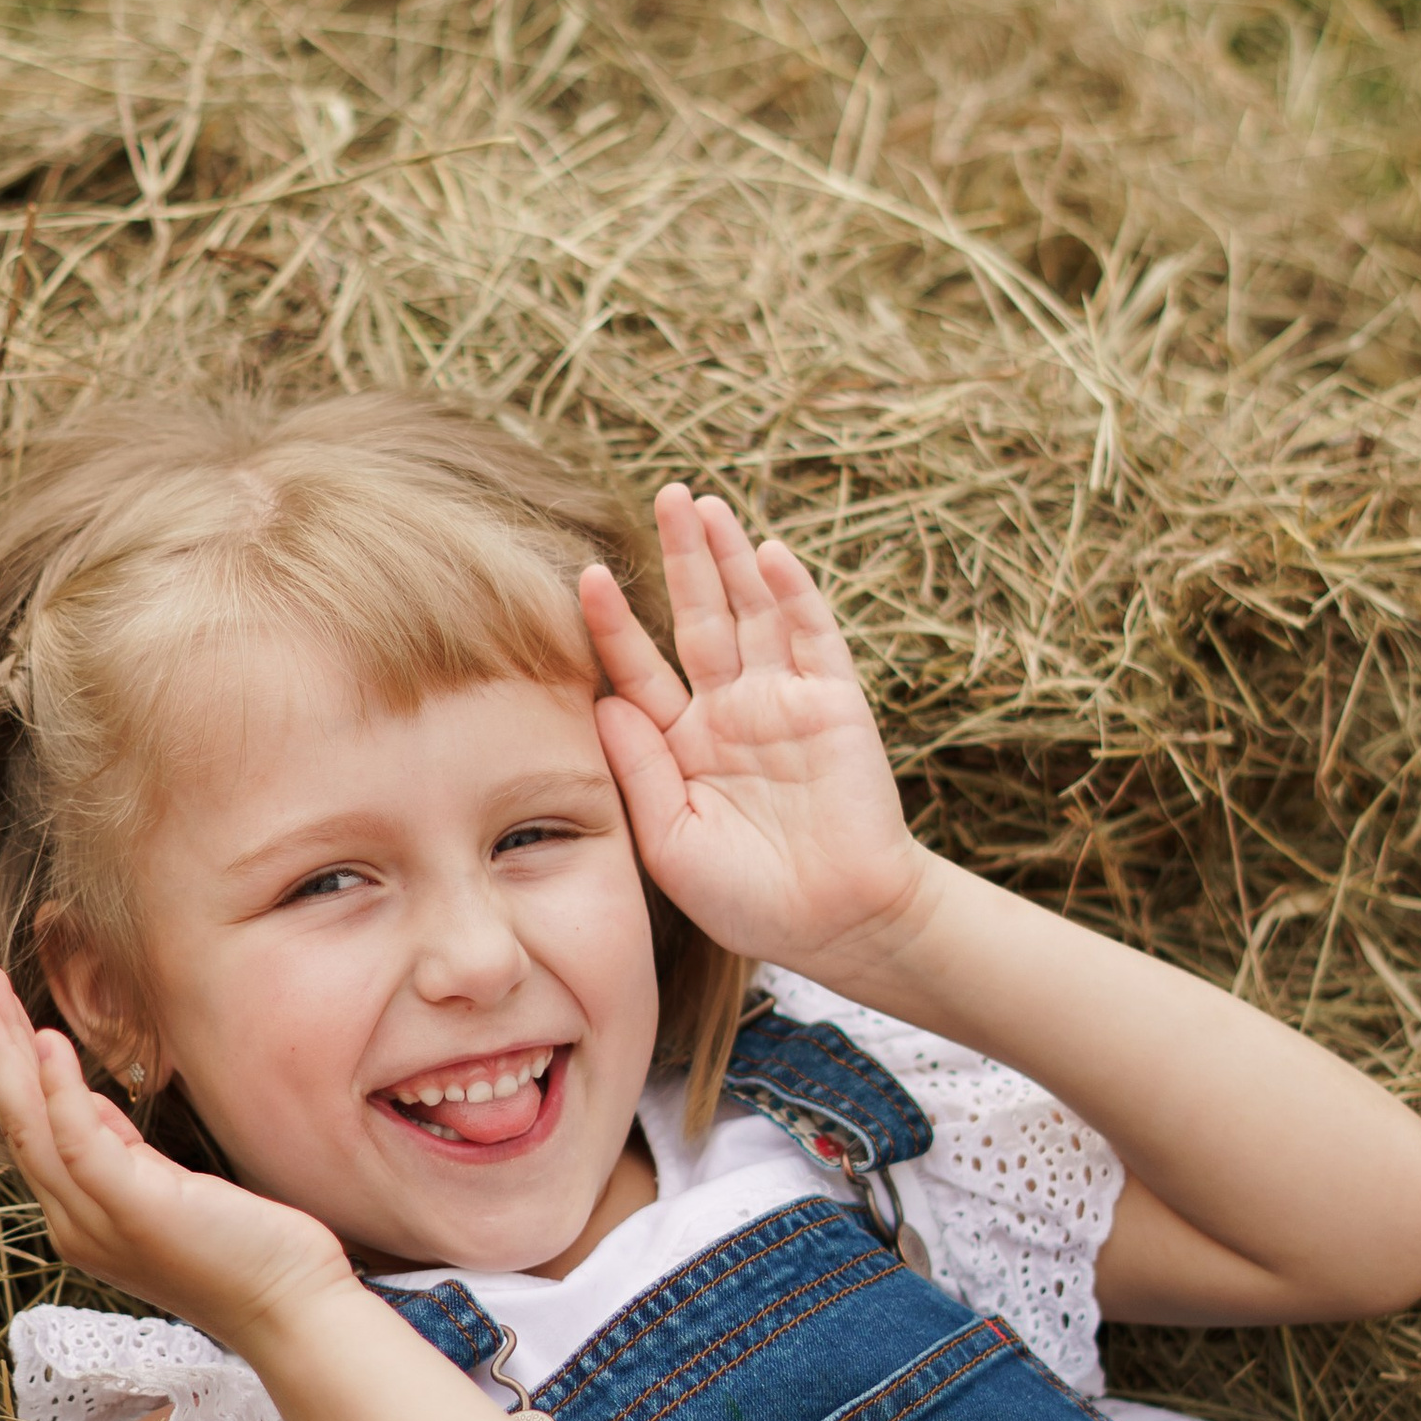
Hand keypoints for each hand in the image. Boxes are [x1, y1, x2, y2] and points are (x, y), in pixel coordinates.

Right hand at [0, 966, 351, 1350]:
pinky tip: (47, 1039)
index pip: (35, 1132)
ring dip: (5, 1056)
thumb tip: (88, 1104)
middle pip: (19, 1123)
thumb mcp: (171, 1190)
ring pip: (33, 1127)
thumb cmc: (247, 1251)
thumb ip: (123, 1155)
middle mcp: (77, 1223)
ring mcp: (100, 1222)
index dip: (13, 1069)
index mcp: (84, 1217)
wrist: (293, 1311)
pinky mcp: (134, 1211)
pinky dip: (60, 1089)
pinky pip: (79, 1143)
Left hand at [581, 488, 933, 976]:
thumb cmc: (748, 899)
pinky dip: (792, 594)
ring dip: (731, 557)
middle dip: (683, 557)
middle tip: (664, 494)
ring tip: (705, 503)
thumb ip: (641, 771)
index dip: (615, 625)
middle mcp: (731, 712)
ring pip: (753, 612)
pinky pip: (811, 638)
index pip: (641, 670)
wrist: (837, 926)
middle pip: (700, 617)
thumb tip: (606, 701)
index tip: (583, 578)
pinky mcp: (834, 705)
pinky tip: (767, 552)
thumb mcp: (672, 843)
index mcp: (683, 745)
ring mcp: (785, 702)